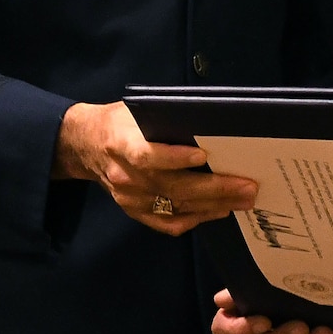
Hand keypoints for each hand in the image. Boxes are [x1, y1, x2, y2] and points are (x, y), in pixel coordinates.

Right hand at [54, 101, 254, 234]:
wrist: (85, 145)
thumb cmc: (118, 122)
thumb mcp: (136, 111)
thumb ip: (163, 120)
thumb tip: (207, 123)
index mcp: (121, 144)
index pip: (147, 156)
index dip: (174, 158)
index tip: (204, 156)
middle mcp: (125, 176)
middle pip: (172, 187)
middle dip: (215, 189)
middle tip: (247, 187)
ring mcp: (129, 198)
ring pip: (175, 207)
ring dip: (214, 205)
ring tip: (243, 200)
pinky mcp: (134, 212)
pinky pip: (168, 223)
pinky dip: (195, 218)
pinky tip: (218, 211)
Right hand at [210, 290, 332, 333]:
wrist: (332, 295)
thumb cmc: (298, 283)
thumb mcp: (277, 276)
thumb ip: (249, 285)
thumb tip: (221, 300)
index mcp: (241, 315)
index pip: (222, 330)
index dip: (239, 330)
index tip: (265, 321)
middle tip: (302, 326)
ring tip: (324, 333)